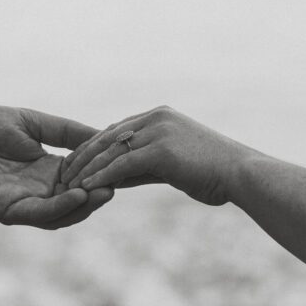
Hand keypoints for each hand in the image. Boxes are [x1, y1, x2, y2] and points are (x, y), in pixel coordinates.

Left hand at [0, 106, 113, 227]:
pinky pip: (37, 214)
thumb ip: (63, 131)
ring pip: (61, 213)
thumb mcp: (30, 123)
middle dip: (100, 192)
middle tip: (123, 181)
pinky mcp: (4, 210)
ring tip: (106, 191)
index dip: (102, 170)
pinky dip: (59, 208)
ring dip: (85, 205)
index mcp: (44, 171)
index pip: (82, 176)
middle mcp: (36, 191)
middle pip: (77, 199)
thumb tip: (101, 133)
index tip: (126, 161)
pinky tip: (76, 194)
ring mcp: (21, 203)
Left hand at [60, 106, 245, 205]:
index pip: (116, 129)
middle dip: (83, 155)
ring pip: (110, 150)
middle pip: (107, 135)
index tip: (75, 162)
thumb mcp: (173, 166)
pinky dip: (101, 177)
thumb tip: (115, 178)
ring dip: (86, 168)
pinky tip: (85, 189)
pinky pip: (121, 165)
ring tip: (67, 184)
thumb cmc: (214, 174)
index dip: (93, 146)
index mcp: (160, 116)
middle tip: (63, 172)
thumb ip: (143, 167)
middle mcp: (156, 118)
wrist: (242, 174)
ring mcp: (158, 132)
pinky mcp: (160, 150)